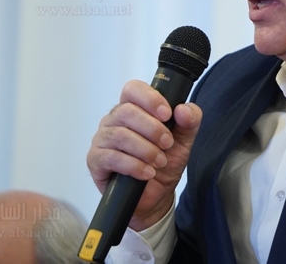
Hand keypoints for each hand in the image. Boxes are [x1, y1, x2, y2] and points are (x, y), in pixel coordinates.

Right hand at [86, 80, 202, 230]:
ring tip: (159, 161)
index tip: (167, 114)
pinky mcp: (96, 160)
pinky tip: (147, 173)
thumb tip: (183, 109)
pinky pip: (111, 157)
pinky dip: (134, 165)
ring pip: (119, 135)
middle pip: (126, 111)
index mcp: (133, 108)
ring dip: (145, 149)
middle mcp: (114, 120)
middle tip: (167, 143)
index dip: (150, 98)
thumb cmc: (165, 162)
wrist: (156, 195)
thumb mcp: (185, 140)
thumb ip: (190, 120)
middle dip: (153, 129)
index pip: (133, 89)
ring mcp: (102, 139)